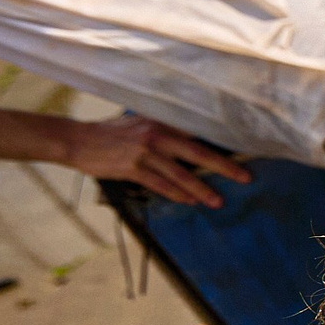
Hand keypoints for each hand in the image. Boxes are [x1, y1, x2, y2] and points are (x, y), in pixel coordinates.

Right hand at [58, 115, 251, 208]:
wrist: (78, 140)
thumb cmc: (113, 133)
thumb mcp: (140, 123)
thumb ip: (165, 129)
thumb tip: (193, 139)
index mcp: (162, 123)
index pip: (199, 133)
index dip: (223, 143)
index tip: (246, 151)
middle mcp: (157, 136)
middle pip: (198, 153)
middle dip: (225, 167)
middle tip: (245, 178)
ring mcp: (144, 153)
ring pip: (180, 174)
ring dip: (201, 189)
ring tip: (218, 201)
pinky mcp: (132, 168)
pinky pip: (160, 184)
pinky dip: (176, 194)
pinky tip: (190, 201)